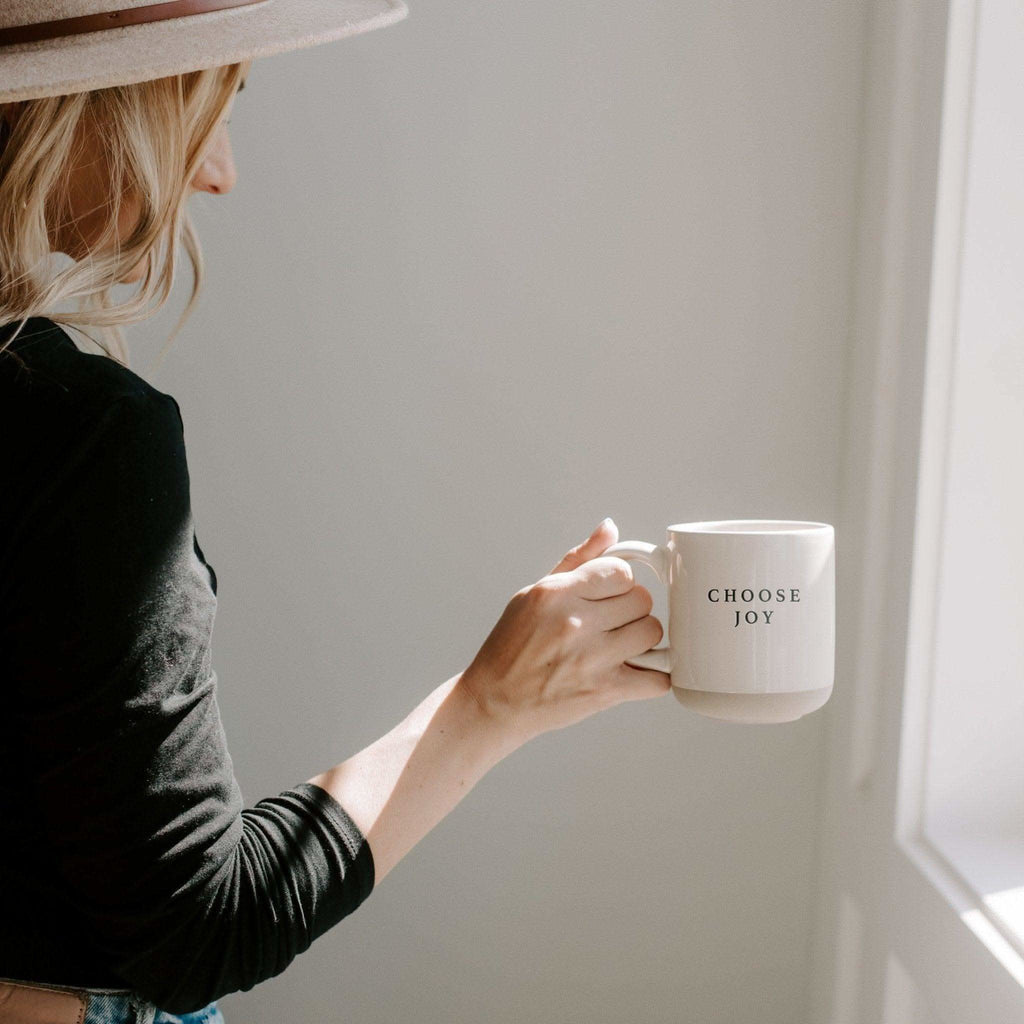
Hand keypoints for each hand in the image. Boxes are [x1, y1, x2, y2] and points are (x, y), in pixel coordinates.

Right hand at [459, 518, 671, 742]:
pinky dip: (652, 676)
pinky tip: (634, 671)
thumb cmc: (512, 647)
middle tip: (613, 622)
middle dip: (631, 609)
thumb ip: (577, 560)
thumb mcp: (535, 593)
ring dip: (642, 639)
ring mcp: (593, 658)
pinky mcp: (605, 691)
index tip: (610, 594)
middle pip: (641, 600)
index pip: (620, 571)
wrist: (496, 701)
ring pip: (652, 633)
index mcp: (557, 593)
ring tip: (620, 645)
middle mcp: (576, 623)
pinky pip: (657, 679)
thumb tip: (609, 529)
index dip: (619, 582)